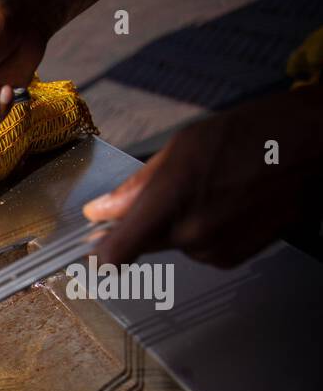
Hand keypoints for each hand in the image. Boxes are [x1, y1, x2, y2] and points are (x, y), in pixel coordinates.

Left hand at [84, 86, 322, 266]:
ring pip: (175, 244)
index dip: (98, 254)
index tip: (90, 248)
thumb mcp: (185, 145)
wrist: (320, 146)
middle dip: (147, 222)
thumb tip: (100, 210)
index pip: (117, 253)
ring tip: (216, 187)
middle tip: (175, 188)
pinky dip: (207, 230)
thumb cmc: (258, 133)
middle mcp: (191, 235)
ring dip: (182, 223)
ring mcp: (215, 250)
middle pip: (145, 243)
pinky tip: (232, 201)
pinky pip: (203, 248)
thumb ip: (137, 185)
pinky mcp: (236, 257)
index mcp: (172, 203)